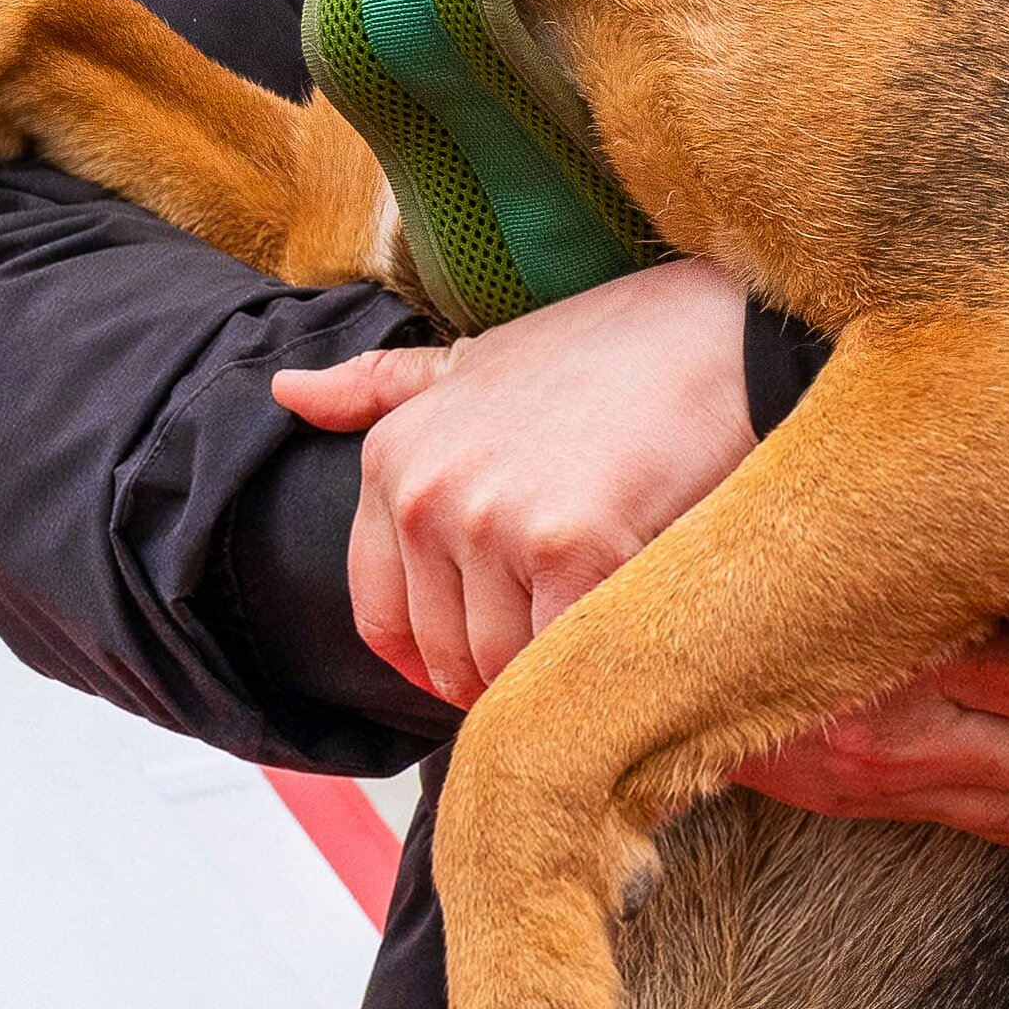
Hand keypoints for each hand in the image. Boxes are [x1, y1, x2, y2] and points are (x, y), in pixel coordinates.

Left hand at [274, 258, 757, 709]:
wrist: (721, 334)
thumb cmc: (608, 351)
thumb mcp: (475, 358)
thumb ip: (380, 388)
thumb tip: (287, 390)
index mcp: (394, 457)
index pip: (380, 616)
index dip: (429, 659)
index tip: (478, 667)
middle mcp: (428, 494)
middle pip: (444, 653)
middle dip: (497, 674)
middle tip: (561, 652)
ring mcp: (496, 524)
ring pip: (501, 667)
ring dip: (547, 674)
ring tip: (598, 641)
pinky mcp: (574, 552)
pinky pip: (559, 657)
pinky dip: (588, 667)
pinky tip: (623, 640)